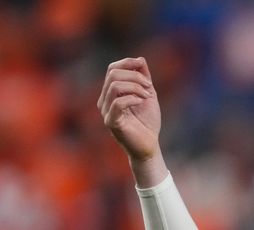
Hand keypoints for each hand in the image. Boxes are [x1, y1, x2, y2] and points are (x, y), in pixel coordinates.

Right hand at [97, 57, 165, 182]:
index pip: (112, 68)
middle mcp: (104, 100)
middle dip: (134, 75)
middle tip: (149, 86)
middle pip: (113, 74)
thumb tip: (140, 59)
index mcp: (111, 92)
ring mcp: (106, 111)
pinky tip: (142, 101)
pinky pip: (117, 102)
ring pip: (114, 85)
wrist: (149, 145)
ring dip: (135, 86)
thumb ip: (144, 77)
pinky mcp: (111, 122)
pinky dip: (132, 98)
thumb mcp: (148, 94)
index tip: (142, 67)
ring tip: (147, 95)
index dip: (127, 63)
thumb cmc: (148, 122)